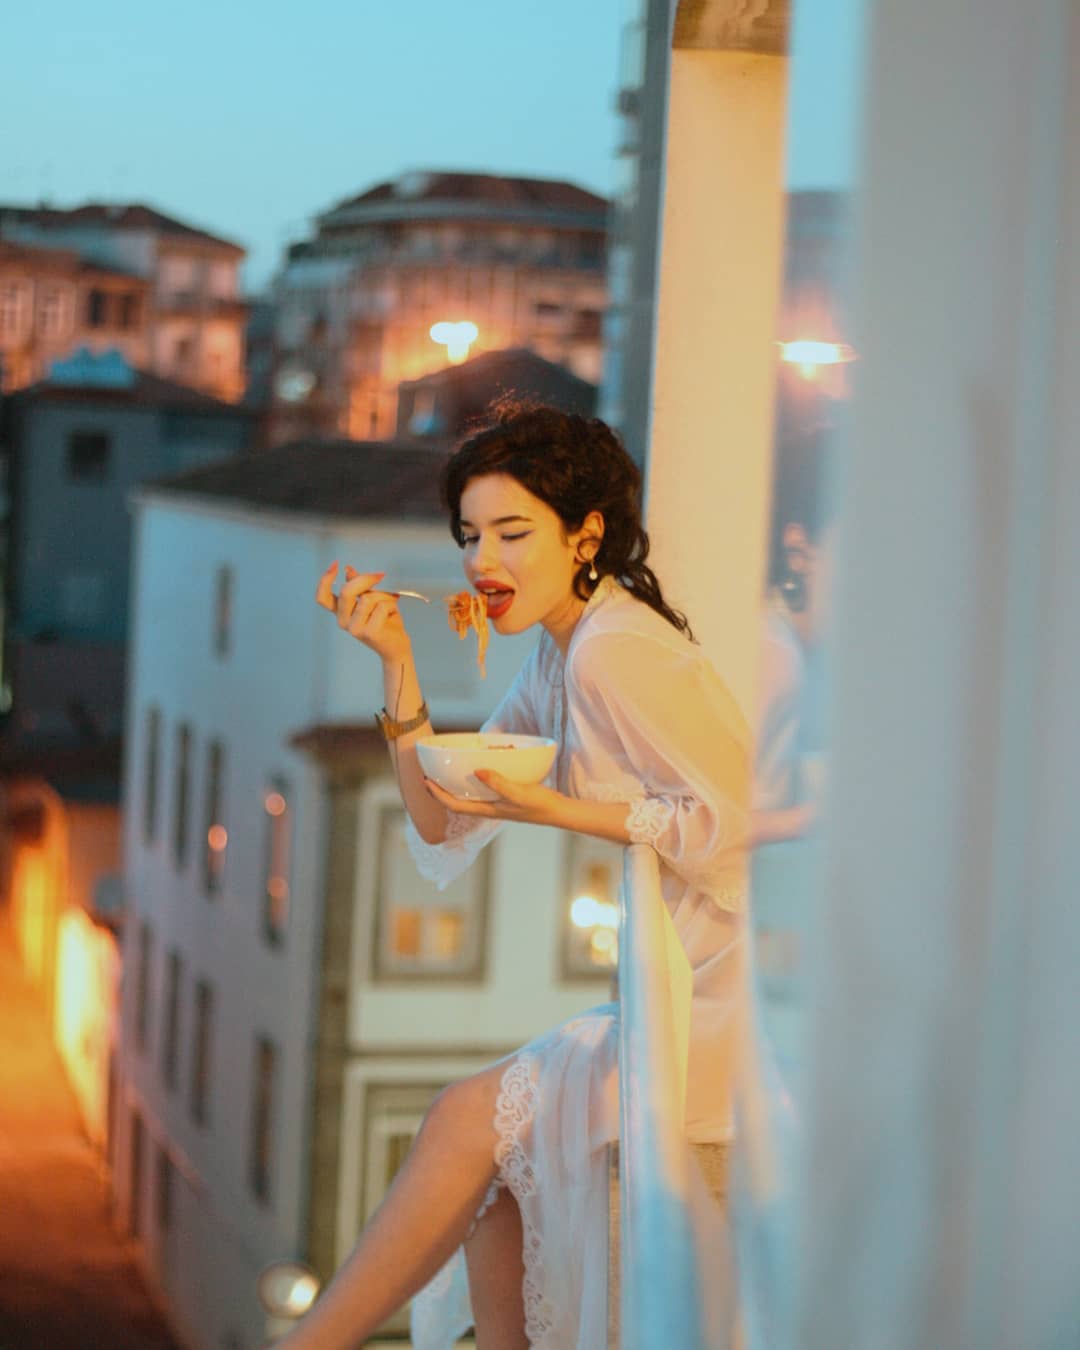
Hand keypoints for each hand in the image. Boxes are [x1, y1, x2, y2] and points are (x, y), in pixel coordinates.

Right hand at [316, 562, 411, 662]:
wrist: (397, 646)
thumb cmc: (385, 622)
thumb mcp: (371, 600)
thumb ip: (359, 587)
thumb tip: (348, 570)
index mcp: (340, 612)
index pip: (322, 597)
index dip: (325, 580)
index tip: (335, 564)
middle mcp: (343, 621)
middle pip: (347, 591)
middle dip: (366, 579)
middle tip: (381, 576)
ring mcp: (355, 629)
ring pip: (368, 598)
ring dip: (385, 595)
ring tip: (392, 602)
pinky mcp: (369, 633)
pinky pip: (381, 607)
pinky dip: (391, 606)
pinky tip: (393, 613)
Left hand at [423, 771, 568, 828]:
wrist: (558, 811)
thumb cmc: (539, 805)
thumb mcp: (518, 792)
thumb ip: (498, 783)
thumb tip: (476, 771)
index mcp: (487, 810)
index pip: (454, 805)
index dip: (438, 795)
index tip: (426, 781)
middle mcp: (488, 808)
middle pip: (456, 801)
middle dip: (440, 790)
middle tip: (429, 774)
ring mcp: (495, 803)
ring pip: (468, 796)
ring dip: (455, 785)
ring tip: (446, 770)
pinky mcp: (503, 797)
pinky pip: (481, 789)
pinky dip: (473, 780)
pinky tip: (477, 767)